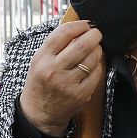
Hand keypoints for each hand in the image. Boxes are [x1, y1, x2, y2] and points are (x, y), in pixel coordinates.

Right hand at [19, 20, 103, 135]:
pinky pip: (96, 74)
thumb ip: (55, 46)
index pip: (63, 33)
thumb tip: (78, 29)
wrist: (39, 113)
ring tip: (95, 49)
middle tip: (96, 34)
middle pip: (82, 45)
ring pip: (91, 59)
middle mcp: (54, 70)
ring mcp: (67, 83)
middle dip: (94, 35)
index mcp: (42, 58)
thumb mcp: (39, 61)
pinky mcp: (80, 94)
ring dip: (97, 50)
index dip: (79, 25)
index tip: (86, 24)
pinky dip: (97, 67)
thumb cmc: (40, 83)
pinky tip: (93, 65)